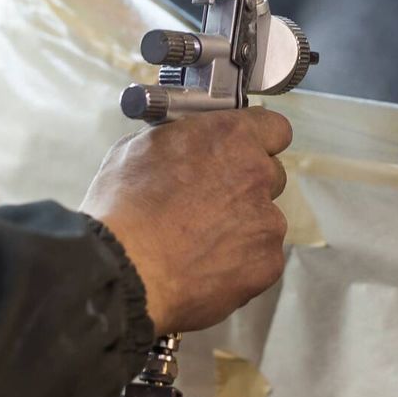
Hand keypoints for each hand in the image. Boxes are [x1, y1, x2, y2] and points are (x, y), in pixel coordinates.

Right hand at [80, 108, 293, 335]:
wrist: (125, 268)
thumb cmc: (123, 208)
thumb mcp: (140, 147)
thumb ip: (180, 138)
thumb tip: (187, 138)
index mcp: (232, 137)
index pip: (274, 128)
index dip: (259, 140)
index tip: (245, 151)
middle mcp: (258, 175)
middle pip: (271, 175)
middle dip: (247, 186)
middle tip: (211, 202)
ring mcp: (268, 221)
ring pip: (264, 219)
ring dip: (242, 226)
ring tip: (198, 242)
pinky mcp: (268, 263)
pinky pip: (261, 258)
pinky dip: (240, 263)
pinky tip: (205, 265)